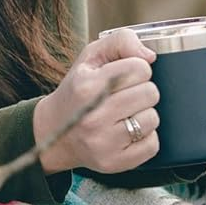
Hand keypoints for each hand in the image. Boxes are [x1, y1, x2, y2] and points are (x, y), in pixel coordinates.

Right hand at [32, 27, 160, 173]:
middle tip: (122, 98)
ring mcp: (103, 143)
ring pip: (152, 118)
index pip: (140, 68)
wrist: (53, 132)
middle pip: (150, 93)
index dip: (135, 70)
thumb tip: (150, 57)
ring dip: (143, 115)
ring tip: (122, 116)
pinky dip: (144, 138)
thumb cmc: (78, 91)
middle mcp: (93, 117)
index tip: (121, 78)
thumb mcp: (90, 58)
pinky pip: (152, 145)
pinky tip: (126, 134)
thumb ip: (120, 41)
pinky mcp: (113, 162)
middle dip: (141, 92)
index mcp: (87, 87)